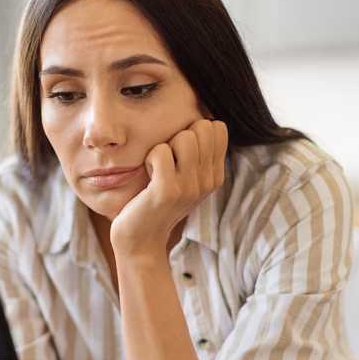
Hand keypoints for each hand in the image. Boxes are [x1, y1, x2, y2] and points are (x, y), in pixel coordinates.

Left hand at [110, 118, 228, 257]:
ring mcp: (190, 187)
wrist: (140, 240)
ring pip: (184, 137)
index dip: (194, 130)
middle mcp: (208, 181)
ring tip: (157, 169)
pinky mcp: (168, 191)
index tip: (179, 152)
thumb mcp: (184, 179)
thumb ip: (196, 154)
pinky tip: (148, 176)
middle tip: (167, 161)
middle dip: (179, 135)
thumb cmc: (156, 202)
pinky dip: (149, 158)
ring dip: (164, 146)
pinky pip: (160, 151)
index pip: (217, 127)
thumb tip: (202, 119)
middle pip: (202, 127)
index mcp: (215, 175)